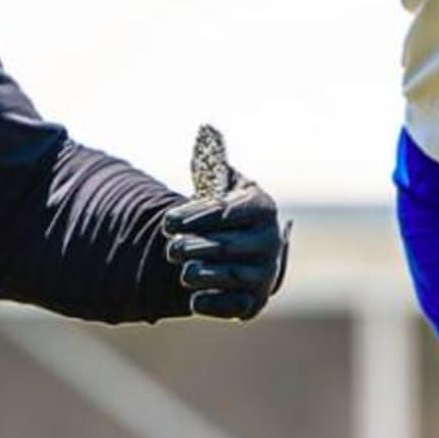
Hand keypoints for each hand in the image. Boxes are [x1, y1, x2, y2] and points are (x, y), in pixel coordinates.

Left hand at [162, 176, 289, 319]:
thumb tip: (207, 131)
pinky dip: (215, 305)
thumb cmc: (221, 213)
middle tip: (172, 248)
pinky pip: (236, 306)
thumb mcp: (220, 184)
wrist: (233, 249)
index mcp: (262, 207)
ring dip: (205, 275)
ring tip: (185, 272)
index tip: (168, 222)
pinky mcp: (255, 302)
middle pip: (229, 245)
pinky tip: (194, 300)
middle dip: (196, 247)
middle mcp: (271, 241)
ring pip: (234, 275)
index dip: (195, 217)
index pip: (226, 212)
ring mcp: (266, 273)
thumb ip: (212, 163)